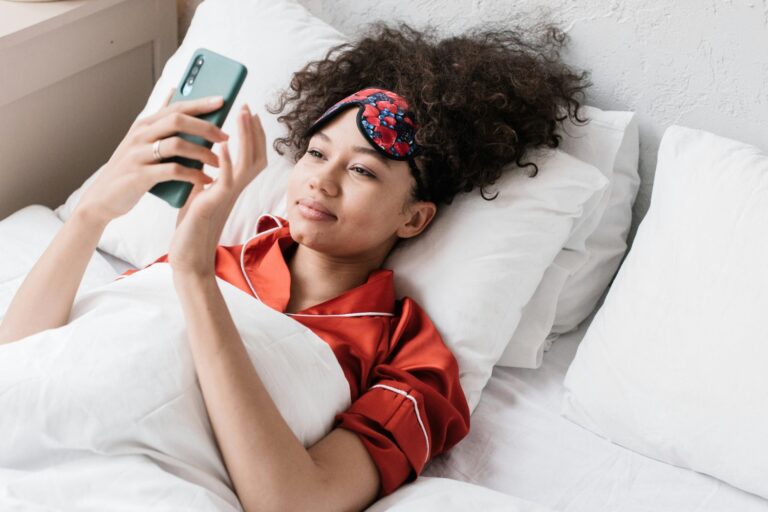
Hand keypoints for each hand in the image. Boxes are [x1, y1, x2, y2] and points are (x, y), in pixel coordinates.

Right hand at [76, 87, 228, 224]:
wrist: (103, 198)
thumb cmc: (130, 169)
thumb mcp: (140, 141)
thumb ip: (159, 121)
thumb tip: (173, 92)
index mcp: (143, 125)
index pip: (175, 107)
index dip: (200, 103)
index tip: (222, 101)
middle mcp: (140, 136)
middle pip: (177, 121)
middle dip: (205, 127)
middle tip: (225, 136)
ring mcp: (138, 155)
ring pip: (177, 145)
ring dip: (202, 153)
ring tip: (219, 162)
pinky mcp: (140, 176)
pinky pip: (173, 171)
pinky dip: (193, 175)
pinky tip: (206, 180)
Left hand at [168, 103, 267, 276]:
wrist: (188, 256)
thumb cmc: (192, 228)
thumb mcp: (199, 195)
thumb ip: (205, 178)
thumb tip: (201, 161)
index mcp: (231, 186)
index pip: (251, 156)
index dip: (253, 135)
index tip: (249, 113)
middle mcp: (234, 190)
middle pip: (255, 155)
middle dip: (253, 130)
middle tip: (248, 106)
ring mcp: (227, 196)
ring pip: (246, 162)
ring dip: (246, 136)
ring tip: (243, 113)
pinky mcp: (214, 204)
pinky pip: (226, 179)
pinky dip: (228, 159)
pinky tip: (225, 143)